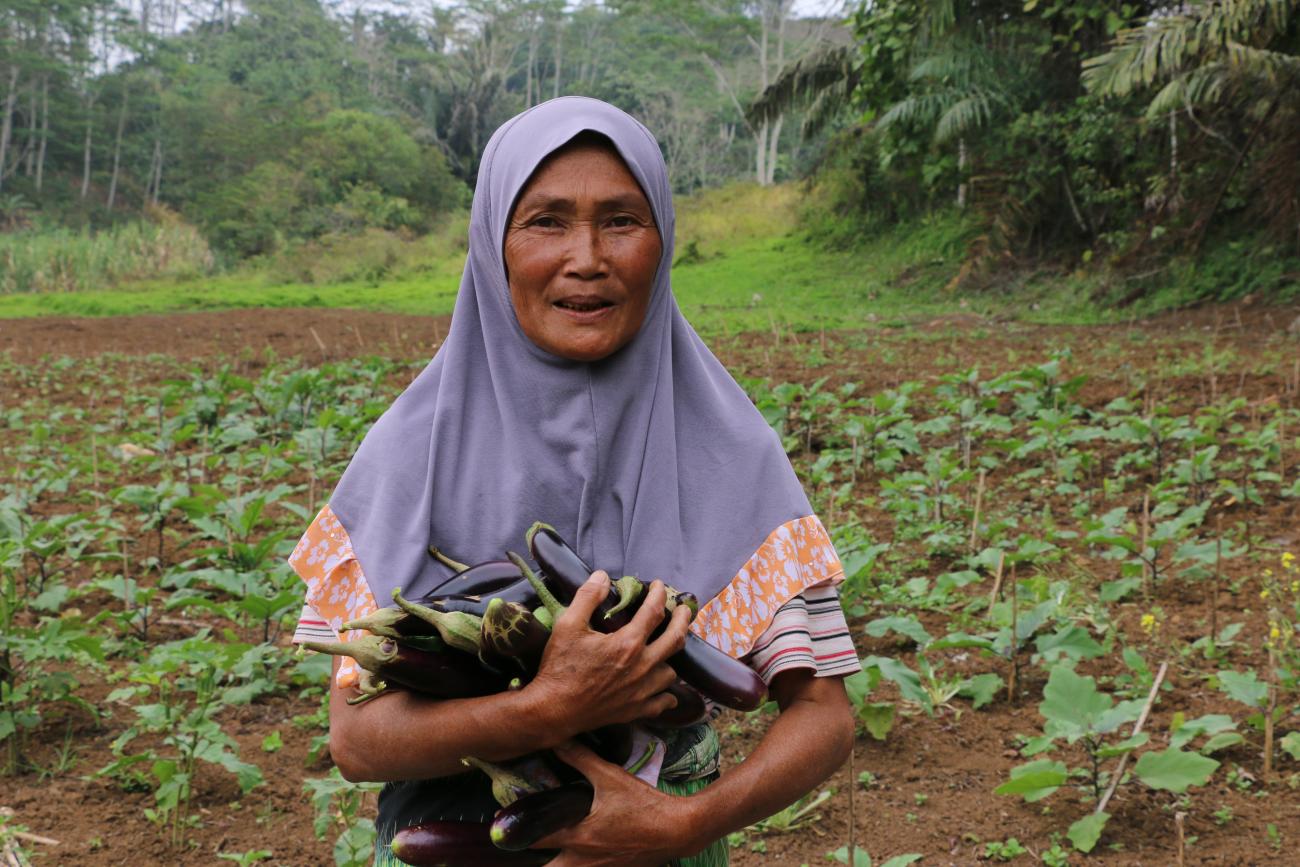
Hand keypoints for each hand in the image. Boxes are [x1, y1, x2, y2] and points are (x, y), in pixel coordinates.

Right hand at [527, 571, 691, 737]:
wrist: (553, 711)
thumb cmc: (559, 667)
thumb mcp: (568, 625)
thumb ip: (587, 597)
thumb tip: (602, 576)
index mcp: (627, 643)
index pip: (654, 612)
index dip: (660, 595)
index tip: (660, 586)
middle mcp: (642, 666)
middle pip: (675, 639)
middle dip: (682, 620)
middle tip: (684, 609)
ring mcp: (642, 691)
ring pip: (671, 671)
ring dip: (670, 657)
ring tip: (665, 648)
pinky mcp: (636, 710)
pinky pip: (663, 702)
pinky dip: (667, 694)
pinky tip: (664, 689)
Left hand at [533, 740, 698, 865]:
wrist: (678, 829)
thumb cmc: (644, 804)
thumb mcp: (611, 777)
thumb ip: (582, 760)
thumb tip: (558, 741)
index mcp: (579, 836)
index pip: (536, 838)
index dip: (517, 831)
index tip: (505, 823)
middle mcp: (584, 860)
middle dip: (533, 860)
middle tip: (525, 843)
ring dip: (557, 864)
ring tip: (551, 853)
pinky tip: (581, 857)